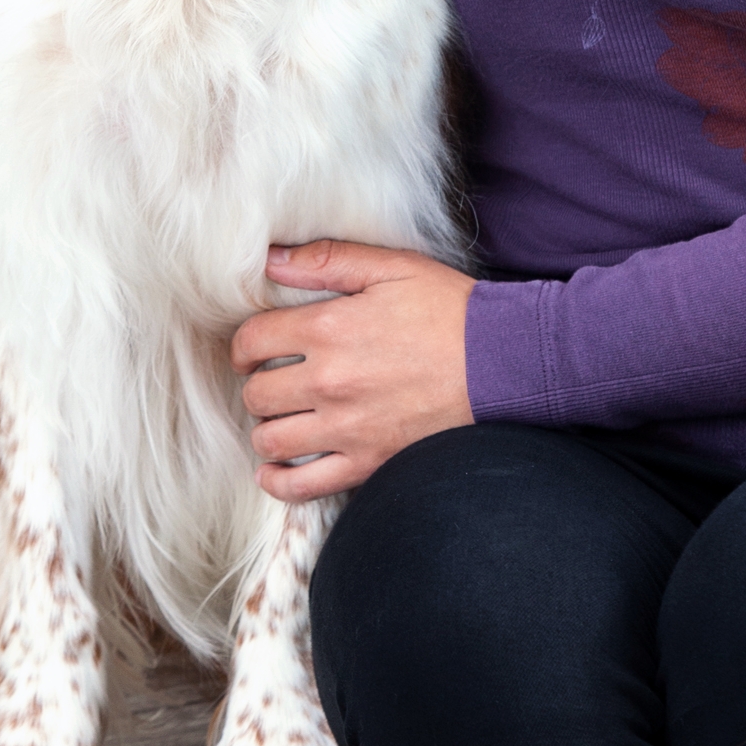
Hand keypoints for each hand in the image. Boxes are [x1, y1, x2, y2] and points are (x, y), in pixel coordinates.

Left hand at [233, 241, 474, 502]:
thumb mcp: (392, 268)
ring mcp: (346, 429)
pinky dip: (279, 480)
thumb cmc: (450, 311)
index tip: (254, 349)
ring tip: (284, 416)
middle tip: (275, 378)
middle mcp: (328, 383)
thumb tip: (271, 259)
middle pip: (256, 393)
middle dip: (258, 384)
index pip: (252, 341)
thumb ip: (327, 260)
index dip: (244, 344)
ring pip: (270, 439)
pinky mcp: (367, 464)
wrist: (502, 365)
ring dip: (268, 428)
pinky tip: (277, 466)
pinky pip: (302, 486)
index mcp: (328, 329)